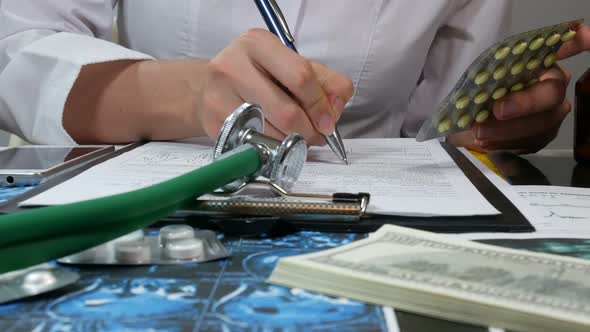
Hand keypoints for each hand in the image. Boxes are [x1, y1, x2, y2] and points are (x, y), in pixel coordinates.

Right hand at [196, 28, 353, 145]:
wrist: (207, 89)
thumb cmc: (255, 77)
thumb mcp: (290, 67)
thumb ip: (324, 81)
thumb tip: (337, 105)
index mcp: (259, 44)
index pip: (301, 76)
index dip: (320, 105)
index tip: (328, 122)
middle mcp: (234, 65)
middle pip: (287, 111)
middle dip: (309, 131)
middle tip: (315, 136)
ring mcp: (220, 94)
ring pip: (272, 133)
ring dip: (292, 142)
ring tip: (295, 138)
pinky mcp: (214, 122)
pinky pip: (255, 144)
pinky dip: (271, 148)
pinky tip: (272, 140)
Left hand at [449, 24, 589, 153]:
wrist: (473, 121)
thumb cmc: (481, 91)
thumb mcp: (479, 78)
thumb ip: (488, 74)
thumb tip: (483, 82)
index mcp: (541, 63)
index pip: (567, 47)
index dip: (578, 41)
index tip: (580, 33)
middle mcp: (554, 86)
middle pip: (551, 94)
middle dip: (524, 104)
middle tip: (497, 110)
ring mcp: (551, 114)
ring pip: (541, 124)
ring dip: (508, 130)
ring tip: (479, 132)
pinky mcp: (542, 137)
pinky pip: (530, 143)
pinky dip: (505, 144)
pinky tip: (485, 143)